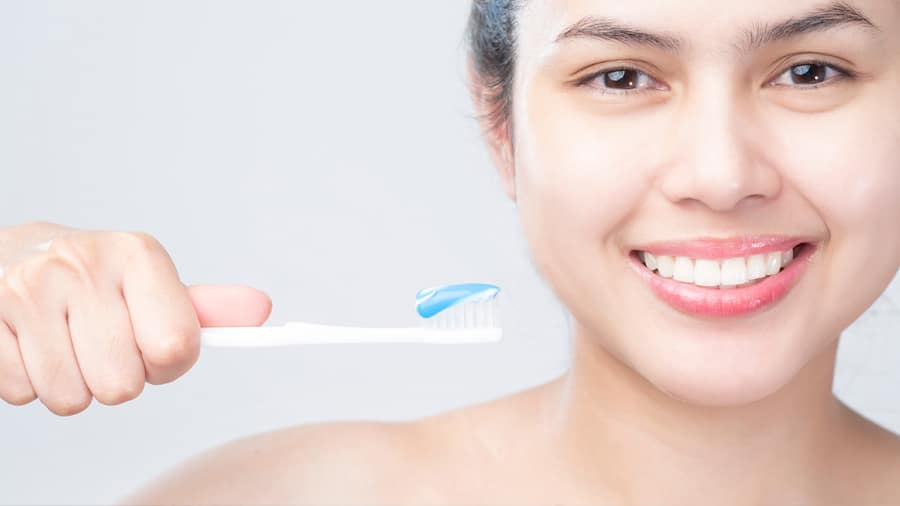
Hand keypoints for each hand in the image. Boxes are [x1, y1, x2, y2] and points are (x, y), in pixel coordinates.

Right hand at [0, 221, 271, 414]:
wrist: (7, 255)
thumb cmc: (92, 280)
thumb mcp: (148, 282)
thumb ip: (203, 307)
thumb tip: (260, 310)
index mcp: (138, 254)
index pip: (176, 347)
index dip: (167, 364)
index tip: (152, 345)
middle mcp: (84, 264)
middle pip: (123, 385)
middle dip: (115, 377)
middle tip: (100, 343)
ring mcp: (28, 289)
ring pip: (72, 398)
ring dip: (72, 385)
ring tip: (64, 343)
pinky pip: (23, 394)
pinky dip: (29, 381)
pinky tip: (31, 343)